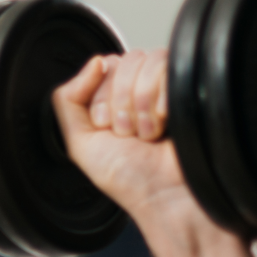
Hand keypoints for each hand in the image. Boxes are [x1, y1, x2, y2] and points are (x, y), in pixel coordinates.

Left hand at [52, 51, 198, 225]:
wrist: (164, 194)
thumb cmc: (127, 177)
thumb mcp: (80, 143)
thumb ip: (68, 100)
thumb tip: (93, 63)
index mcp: (111, 99)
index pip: (102, 67)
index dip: (101, 98)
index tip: (106, 127)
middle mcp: (138, 90)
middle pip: (124, 62)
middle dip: (121, 103)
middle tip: (128, 133)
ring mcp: (164, 87)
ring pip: (146, 62)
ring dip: (142, 104)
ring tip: (147, 133)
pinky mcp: (187, 87)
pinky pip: (169, 67)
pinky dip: (162, 99)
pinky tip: (165, 124)